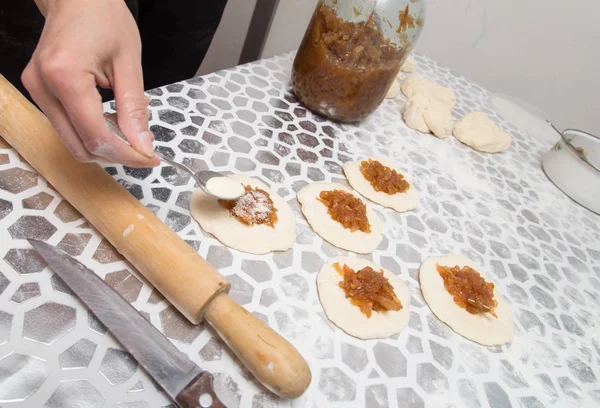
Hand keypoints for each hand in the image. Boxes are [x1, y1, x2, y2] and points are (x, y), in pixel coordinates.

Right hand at [22, 0, 159, 167]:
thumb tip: (142, 146)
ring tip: (129, 131)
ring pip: (71, 141)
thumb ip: (134, 109)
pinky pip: (66, 127)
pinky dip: (91, 132)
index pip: (96, 136)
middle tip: (144, 149)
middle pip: (80, 146)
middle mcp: (43, 87)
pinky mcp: (39, 91)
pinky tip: (111, 121)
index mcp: (65, 76)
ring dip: (103, 146)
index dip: (126, 154)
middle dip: (116, 155)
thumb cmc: (104, 18)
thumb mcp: (129, 63)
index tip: (150, 158)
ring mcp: (36, 90)